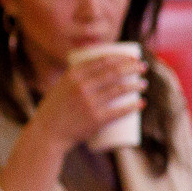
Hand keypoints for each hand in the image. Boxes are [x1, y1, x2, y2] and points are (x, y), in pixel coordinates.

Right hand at [27, 51, 146, 149]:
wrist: (47, 133)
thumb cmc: (57, 109)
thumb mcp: (62, 86)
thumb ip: (78, 77)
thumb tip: (101, 67)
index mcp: (72, 74)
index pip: (103, 60)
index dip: (122, 57)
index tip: (133, 57)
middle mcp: (81, 86)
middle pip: (114, 72)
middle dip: (132, 67)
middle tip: (143, 67)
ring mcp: (89, 103)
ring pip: (120, 89)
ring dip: (136, 85)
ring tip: (144, 84)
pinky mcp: (96, 120)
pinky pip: (119, 111)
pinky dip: (133, 106)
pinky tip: (142, 103)